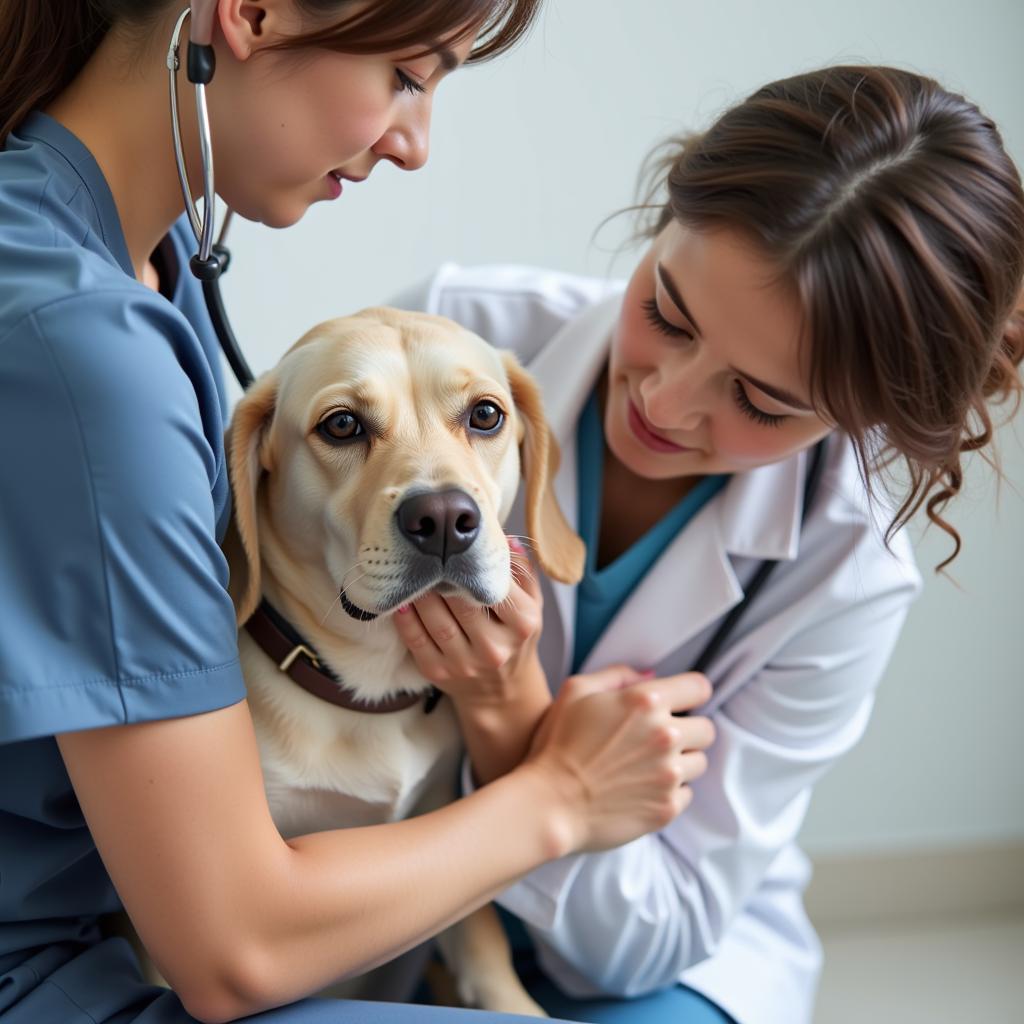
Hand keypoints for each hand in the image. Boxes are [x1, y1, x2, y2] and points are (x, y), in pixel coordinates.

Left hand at [393, 537, 543, 706]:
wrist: (501, 690)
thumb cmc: (514, 636)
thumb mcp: (532, 605)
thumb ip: (522, 571)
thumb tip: (505, 539)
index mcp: (522, 625)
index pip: (495, 588)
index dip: (475, 566)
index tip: (458, 548)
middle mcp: (495, 648)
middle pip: (463, 605)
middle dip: (443, 578)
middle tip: (427, 554)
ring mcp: (465, 664)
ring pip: (437, 622)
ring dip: (421, 595)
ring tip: (412, 573)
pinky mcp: (438, 672)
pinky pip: (416, 640)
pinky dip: (405, 619)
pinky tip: (400, 602)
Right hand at [524, 666, 715, 853]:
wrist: (549, 804)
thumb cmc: (557, 745)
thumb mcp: (575, 692)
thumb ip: (616, 675)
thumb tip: (649, 676)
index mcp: (646, 702)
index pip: (699, 688)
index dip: (689, 693)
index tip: (679, 703)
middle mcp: (665, 736)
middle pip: (706, 729)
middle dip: (688, 729)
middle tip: (658, 737)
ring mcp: (669, 775)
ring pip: (699, 763)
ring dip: (680, 761)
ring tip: (648, 765)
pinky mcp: (668, 808)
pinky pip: (687, 794)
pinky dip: (670, 790)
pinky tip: (643, 788)